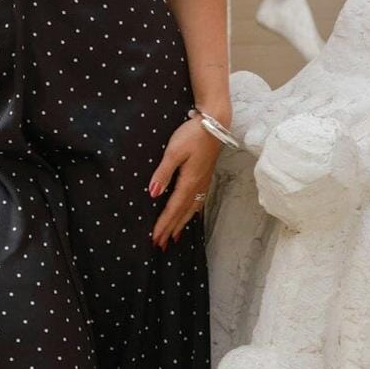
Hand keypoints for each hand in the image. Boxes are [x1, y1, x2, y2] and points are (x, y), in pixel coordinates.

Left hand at [148, 115, 223, 248]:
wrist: (215, 123)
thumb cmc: (193, 135)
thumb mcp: (174, 152)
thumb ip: (163, 173)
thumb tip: (153, 194)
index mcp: (189, 182)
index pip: (173, 208)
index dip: (164, 224)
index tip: (155, 239)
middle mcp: (198, 186)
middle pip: (183, 213)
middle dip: (171, 229)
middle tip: (161, 245)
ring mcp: (203, 182)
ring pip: (192, 209)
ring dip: (181, 224)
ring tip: (174, 237)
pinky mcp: (205, 176)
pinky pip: (198, 202)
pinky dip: (192, 213)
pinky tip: (191, 215)